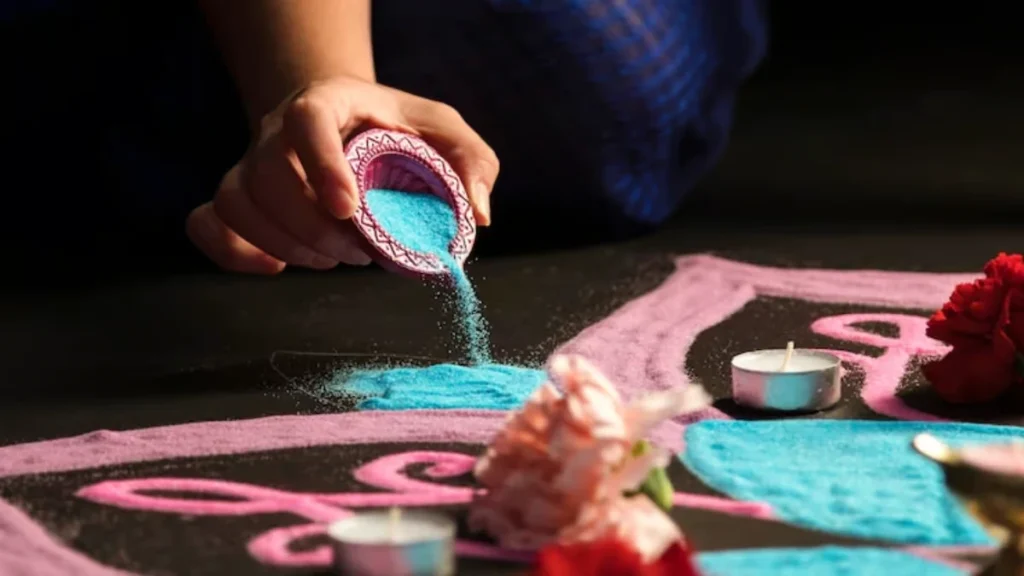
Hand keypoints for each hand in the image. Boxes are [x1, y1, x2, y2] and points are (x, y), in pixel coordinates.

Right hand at [187, 76, 498, 273]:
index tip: (350, 209)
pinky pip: (207, 222)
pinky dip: (233, 253)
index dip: (322, 165)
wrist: (347, 121)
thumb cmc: (399, 129)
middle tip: (360, 253)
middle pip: (266, 174)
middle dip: (313, 228)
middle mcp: (279, 128)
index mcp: (330, 101)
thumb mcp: (445, 131)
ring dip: (284, 244)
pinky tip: (276, 267)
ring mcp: (252, 162)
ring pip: (237, 202)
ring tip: (332, 260)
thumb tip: (478, 216)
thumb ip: (472, 164)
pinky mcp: (240, 197)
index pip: (308, 120)